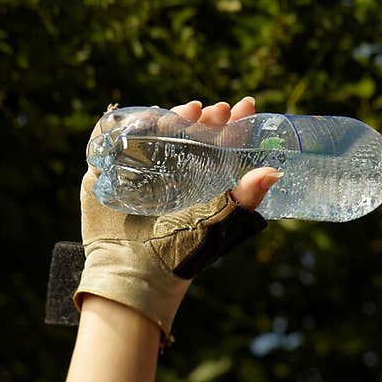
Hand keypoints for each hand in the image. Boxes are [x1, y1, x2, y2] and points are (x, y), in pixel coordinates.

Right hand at [75, 96, 281, 344]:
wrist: (135, 274)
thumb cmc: (181, 255)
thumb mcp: (219, 223)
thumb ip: (245, 199)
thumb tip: (275, 172)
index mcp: (200, 182)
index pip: (219, 145)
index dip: (232, 125)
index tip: (246, 106)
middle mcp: (171, 171)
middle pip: (189, 132)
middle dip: (205, 118)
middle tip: (217, 110)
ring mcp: (137, 168)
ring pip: (155, 129)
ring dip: (172, 116)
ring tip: (190, 112)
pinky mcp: (106, 170)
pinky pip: (113, 137)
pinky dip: (128, 122)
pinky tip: (147, 118)